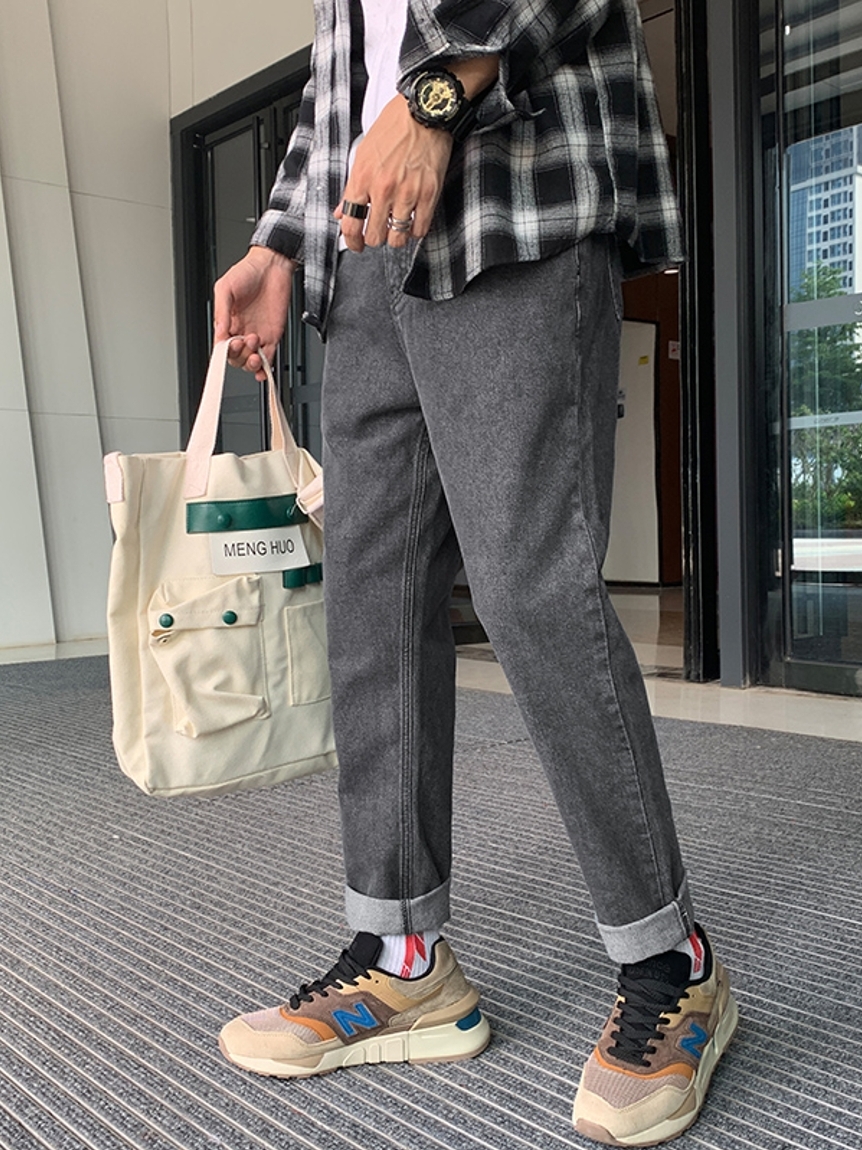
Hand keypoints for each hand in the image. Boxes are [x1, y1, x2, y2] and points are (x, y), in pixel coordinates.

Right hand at [213, 246, 295, 379]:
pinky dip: (265, 368)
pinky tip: (263, 370)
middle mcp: (241, 331)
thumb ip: (221, 312)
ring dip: (251, 361)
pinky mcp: (273, 336)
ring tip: (254, 343)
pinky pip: (269, 358)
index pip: (222, 346)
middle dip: (238, 355)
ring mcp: (258, 335)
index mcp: (227, 322)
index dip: (224, 351)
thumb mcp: (225, 288)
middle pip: (236, 357)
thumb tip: (220, 334)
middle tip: (243, 340)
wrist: (273, 265)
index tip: (228, 347)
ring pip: (251, 361)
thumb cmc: (247, 272)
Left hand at [334, 95, 452, 251]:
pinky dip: (415, 231)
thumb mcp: (363, 154)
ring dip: (396, 237)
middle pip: (374, 236)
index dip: (352, 242)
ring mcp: (407, 193)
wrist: (423, 111)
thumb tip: (342, 210)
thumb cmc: (394, 127)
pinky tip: (413, 222)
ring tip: (396, 228)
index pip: (350, 224)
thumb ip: (352, 186)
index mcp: (362, 178)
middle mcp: (383, 189)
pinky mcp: (428, 194)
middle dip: (374, 238)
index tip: (355, 245)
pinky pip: (420, 229)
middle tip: (378, 233)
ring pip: (397, 238)